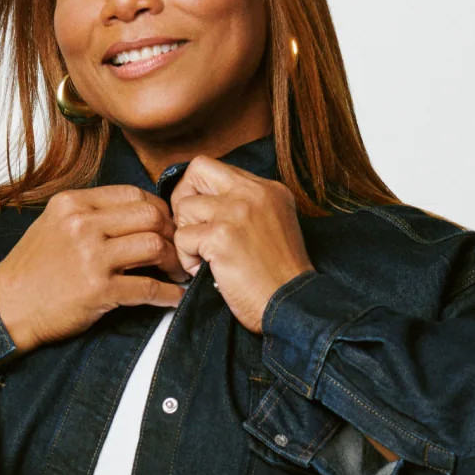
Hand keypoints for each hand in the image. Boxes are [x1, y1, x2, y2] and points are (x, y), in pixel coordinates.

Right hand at [0, 186, 184, 351]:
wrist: (8, 307)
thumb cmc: (33, 270)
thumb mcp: (54, 224)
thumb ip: (90, 214)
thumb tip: (133, 213)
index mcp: (73, 203)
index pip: (133, 194)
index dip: (159, 209)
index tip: (166, 226)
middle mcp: (83, 224)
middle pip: (150, 215)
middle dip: (172, 233)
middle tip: (179, 249)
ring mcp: (91, 257)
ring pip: (154, 245)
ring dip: (174, 261)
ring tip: (177, 272)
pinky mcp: (98, 290)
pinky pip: (146, 288)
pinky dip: (167, 295)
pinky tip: (173, 298)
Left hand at [169, 159, 312, 332]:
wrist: (291, 304)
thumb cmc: (280, 278)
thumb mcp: (275, 225)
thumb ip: (248, 209)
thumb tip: (211, 205)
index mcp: (268, 189)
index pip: (218, 170)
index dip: (202, 193)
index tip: (204, 218)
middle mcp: (253, 193)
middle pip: (197, 170)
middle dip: (183, 198)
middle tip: (190, 228)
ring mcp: (236, 212)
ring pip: (185, 207)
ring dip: (185, 236)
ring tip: (202, 258)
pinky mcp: (221, 236)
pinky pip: (182, 238)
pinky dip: (187, 259)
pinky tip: (203, 272)